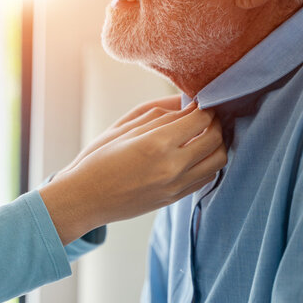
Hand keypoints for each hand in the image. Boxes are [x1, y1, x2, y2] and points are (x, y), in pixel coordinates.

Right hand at [39, 100, 226, 243]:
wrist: (85, 199)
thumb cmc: (98, 159)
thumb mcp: (124, 128)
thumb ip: (160, 115)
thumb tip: (188, 105)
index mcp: (157, 143)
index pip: (201, 119)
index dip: (205, 107)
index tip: (200, 103)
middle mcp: (172, 166)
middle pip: (215, 138)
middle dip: (215, 122)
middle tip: (205, 116)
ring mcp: (175, 185)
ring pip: (218, 160)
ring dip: (217, 144)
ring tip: (203, 135)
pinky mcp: (174, 198)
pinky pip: (206, 178)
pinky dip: (208, 162)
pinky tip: (195, 155)